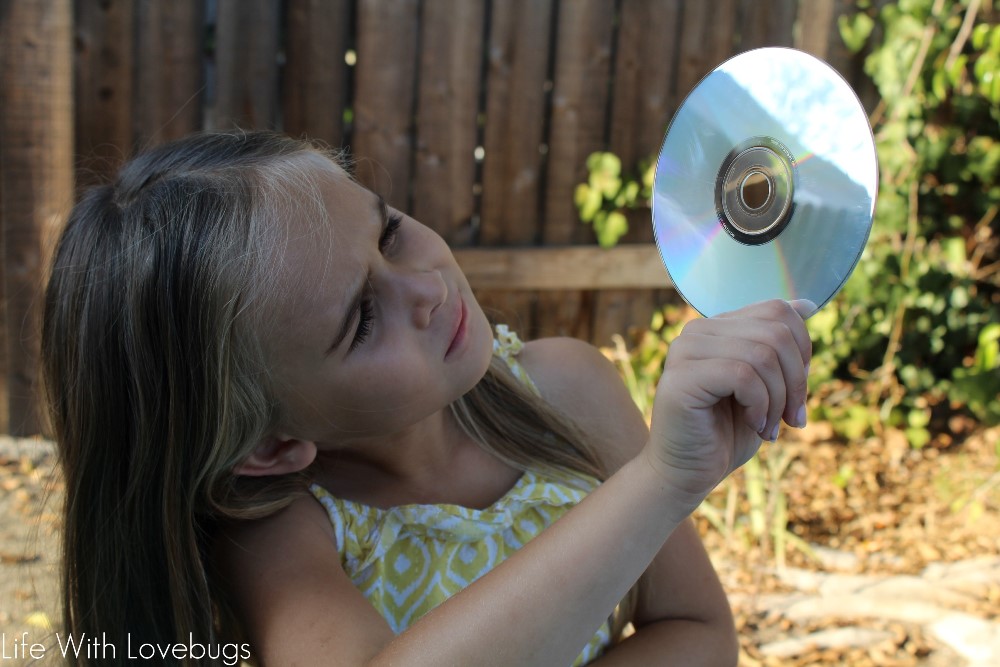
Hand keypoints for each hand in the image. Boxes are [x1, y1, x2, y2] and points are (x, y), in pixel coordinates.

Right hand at [643, 299, 812, 509]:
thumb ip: (779, 347)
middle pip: (776, 331)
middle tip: (792, 418)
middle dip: (796, 380)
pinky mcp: (681, 377)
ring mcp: (685, 351)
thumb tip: (809, 305)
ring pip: (763, 354)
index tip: (797, 395)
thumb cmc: (725, 433)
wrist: (686, 473)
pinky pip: (743, 375)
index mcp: (718, 327)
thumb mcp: (766, 384)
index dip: (802, 351)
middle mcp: (697, 331)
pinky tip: (753, 424)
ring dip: (778, 399)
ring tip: (769, 427)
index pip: (777, 310)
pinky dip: (760, 405)